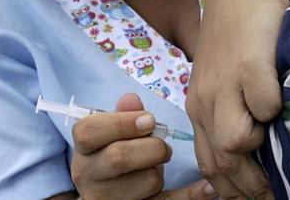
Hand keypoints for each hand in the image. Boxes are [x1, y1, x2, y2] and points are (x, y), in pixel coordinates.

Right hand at [71, 94, 212, 199]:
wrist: (112, 193)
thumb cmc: (115, 153)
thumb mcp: (113, 134)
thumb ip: (123, 116)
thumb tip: (132, 99)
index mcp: (83, 150)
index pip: (89, 132)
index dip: (121, 123)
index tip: (149, 120)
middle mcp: (88, 176)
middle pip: (119, 157)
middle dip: (152, 146)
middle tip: (164, 147)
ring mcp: (108, 199)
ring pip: (147, 182)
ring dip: (162, 170)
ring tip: (158, 166)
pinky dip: (190, 195)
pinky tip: (205, 187)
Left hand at [186, 0, 286, 198]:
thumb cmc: (240, 38)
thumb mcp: (225, 81)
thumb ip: (230, 114)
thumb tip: (251, 161)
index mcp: (198, 107)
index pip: (209, 166)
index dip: (233, 190)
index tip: (257, 197)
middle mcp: (204, 99)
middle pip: (221, 162)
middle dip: (252, 184)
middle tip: (279, 189)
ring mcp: (224, 82)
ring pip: (236, 142)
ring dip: (263, 148)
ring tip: (281, 140)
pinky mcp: (248, 64)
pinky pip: (264, 107)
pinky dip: (276, 111)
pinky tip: (284, 100)